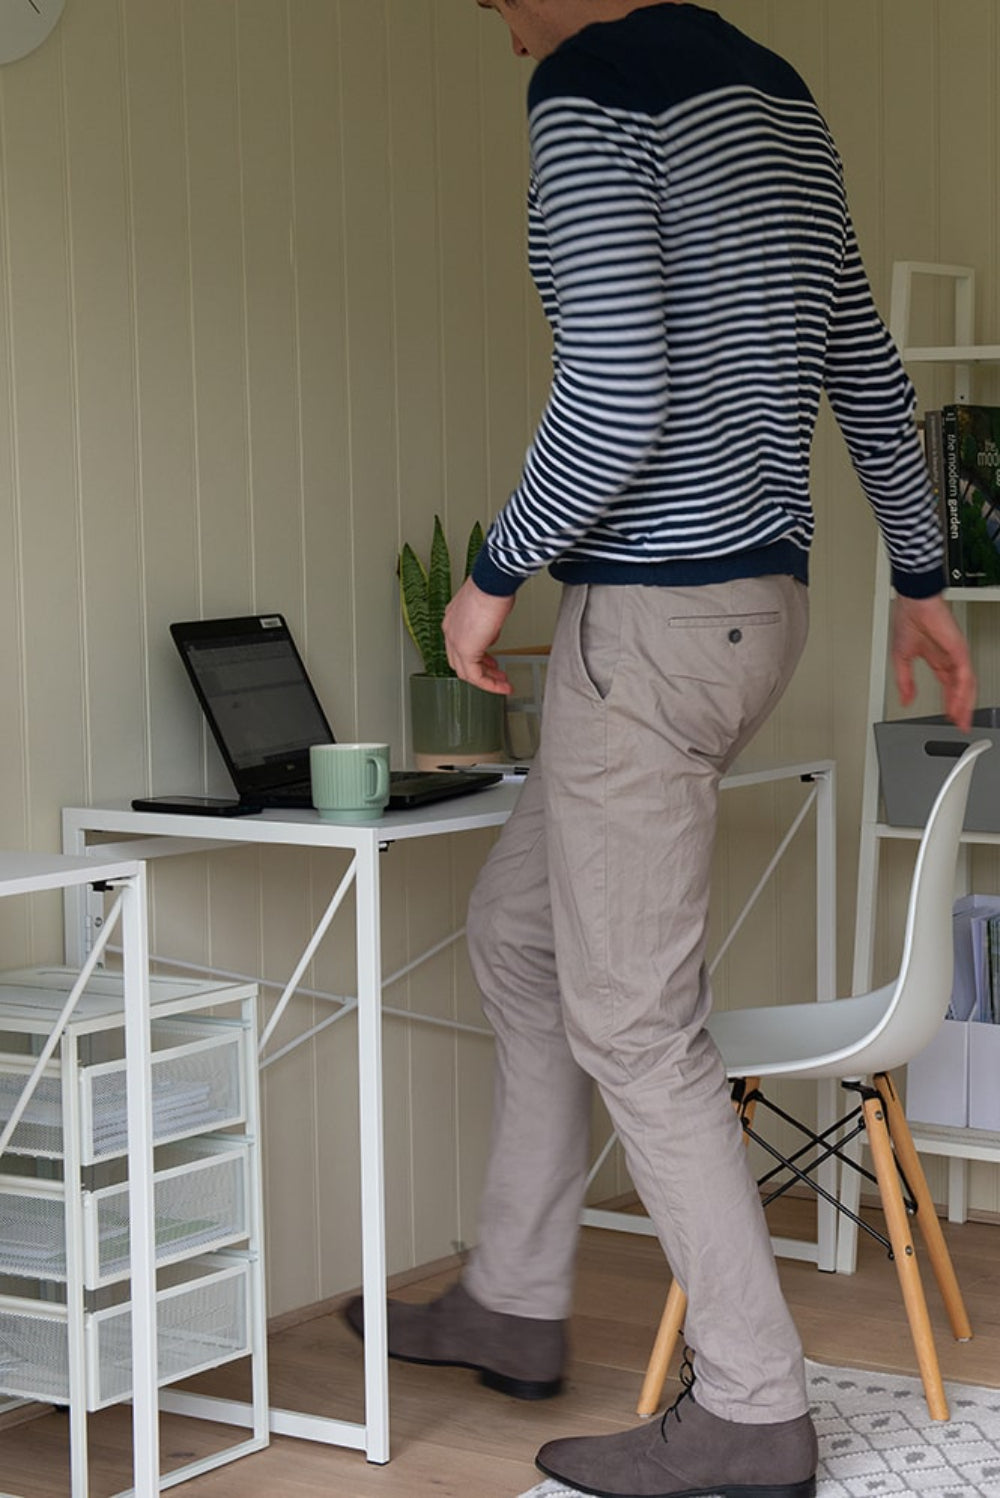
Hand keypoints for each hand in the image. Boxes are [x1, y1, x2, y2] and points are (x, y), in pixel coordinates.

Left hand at [443, 577, 515, 693]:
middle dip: (481, 670)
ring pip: (466, 672)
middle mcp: (450, 630)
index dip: (477, 656)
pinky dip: (488, 684)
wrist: (492, 582)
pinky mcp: (465, 650)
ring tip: (501, 683)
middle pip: (460, 661)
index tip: (490, 661)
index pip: (460, 646)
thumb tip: (492, 632)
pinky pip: (475, 676)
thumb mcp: (488, 608)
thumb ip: (486, 623)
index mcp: (453, 619)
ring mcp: (455, 641)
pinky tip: (500, 685)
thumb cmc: (492, 587)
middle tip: (495, 674)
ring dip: (486, 680)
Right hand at [891, 594, 975, 731]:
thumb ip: (905, 681)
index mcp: (937, 659)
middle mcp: (949, 658)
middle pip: (960, 688)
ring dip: (964, 703)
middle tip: (962, 725)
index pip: (948, 685)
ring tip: (962, 719)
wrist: (913, 603)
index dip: (950, 702)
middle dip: (961, 708)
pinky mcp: (959, 650)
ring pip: (966, 685)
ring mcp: (956, 655)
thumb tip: (905, 700)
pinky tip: (959, 703)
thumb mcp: (901, 659)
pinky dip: (962, 691)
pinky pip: (964, 675)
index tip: (951, 717)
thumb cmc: (908, 620)